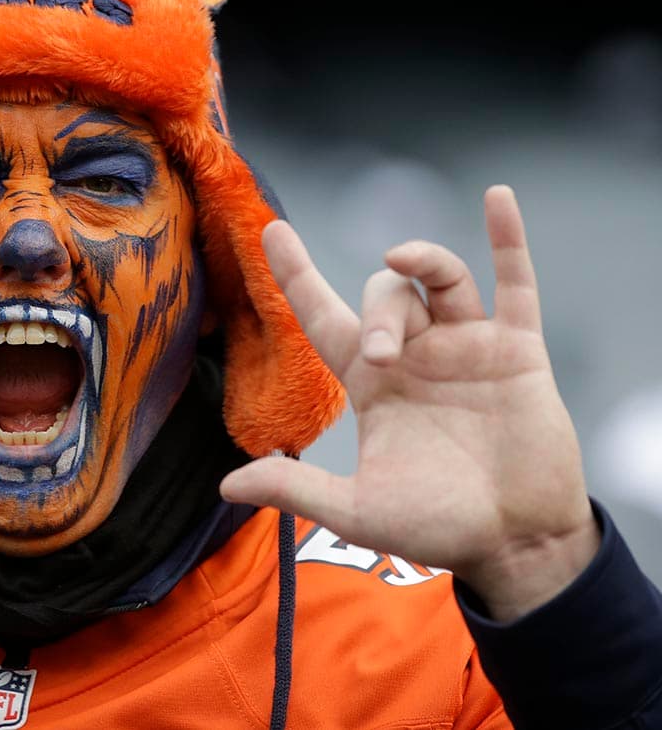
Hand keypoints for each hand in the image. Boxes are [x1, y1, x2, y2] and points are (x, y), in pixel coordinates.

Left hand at [221, 185, 599, 619]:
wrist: (515, 544)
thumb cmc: (436, 526)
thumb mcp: (357, 510)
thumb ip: (296, 490)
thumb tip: (226, 486)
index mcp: (370, 383)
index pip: (322, 315)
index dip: (297, 274)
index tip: (271, 232)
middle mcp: (414, 355)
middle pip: (383, 295)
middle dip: (377, 312)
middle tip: (382, 355)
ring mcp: (466, 348)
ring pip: (438, 279)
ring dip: (422, 266)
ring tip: (404, 262)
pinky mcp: (516, 351)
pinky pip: (513, 283)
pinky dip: (507, 240)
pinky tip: (497, 199)